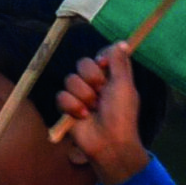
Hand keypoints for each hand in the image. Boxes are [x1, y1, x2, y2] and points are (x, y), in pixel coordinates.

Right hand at [56, 46, 149, 184]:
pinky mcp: (67, 107)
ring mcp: (80, 95)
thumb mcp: (124, 85)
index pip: (100, 56)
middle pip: (82, 63)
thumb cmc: (121, 115)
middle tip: (101, 91)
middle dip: (91, 77)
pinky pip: (61, 96)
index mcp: (110, 77)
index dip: (100, 58)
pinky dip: (72, 106)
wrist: (109, 142)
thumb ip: (120, 63)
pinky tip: (82, 116)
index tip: (104, 65)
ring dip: (83, 95)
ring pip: (70, 79)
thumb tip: (122, 42)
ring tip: (92, 108)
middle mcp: (94, 83)